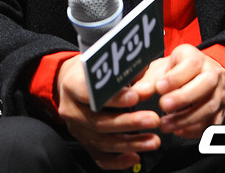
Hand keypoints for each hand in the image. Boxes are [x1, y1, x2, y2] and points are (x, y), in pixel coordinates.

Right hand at [56, 55, 161, 169]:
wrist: (71, 83)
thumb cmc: (92, 71)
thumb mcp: (103, 63)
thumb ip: (124, 72)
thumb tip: (148, 83)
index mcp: (72, 85)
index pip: (90, 93)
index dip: (113, 98)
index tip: (135, 97)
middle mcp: (71, 110)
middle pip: (99, 121)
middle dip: (129, 122)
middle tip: (153, 119)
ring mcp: (76, 129)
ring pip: (103, 142)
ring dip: (131, 143)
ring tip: (153, 140)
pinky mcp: (83, 143)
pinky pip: (100, 157)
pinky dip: (118, 160)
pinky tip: (136, 157)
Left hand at [131, 44, 224, 138]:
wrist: (206, 76)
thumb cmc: (180, 71)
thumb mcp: (164, 68)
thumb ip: (149, 80)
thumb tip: (135, 94)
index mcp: (196, 58)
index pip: (190, 64)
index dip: (175, 77)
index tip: (159, 87)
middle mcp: (212, 73)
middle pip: (205, 84)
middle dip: (183, 97)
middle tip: (163, 106)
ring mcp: (220, 93)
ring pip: (209, 107)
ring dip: (186, 119)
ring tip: (165, 125)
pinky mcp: (222, 112)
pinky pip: (212, 123)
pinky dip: (196, 130)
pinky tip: (179, 131)